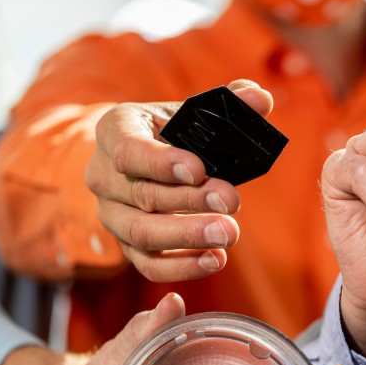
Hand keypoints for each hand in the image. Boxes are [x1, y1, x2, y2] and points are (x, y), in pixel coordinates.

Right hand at [85, 80, 273, 281]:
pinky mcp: (127, 244)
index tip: (198, 170)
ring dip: (187, 236)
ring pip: (141, 233)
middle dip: (191, 201)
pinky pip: (147, 264)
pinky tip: (215, 260)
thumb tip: (262, 98)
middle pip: (143, 195)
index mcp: (116, 131)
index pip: (129, 150)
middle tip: (231, 202)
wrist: (141, 161)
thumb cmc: (171, 133)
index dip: (162, 162)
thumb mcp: (192, 112)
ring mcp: (112, 213)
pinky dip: (181, 267)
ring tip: (229, 234)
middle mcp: (104, 174)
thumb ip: (229, 103)